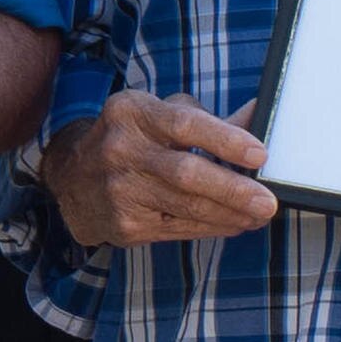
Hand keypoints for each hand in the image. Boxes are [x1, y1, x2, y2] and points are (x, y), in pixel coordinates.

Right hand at [47, 91, 276, 247]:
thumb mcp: (161, 114)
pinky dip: (213, 228)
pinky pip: (180, 229)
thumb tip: (262, 113)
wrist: (74, 178)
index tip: (260, 154)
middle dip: (233, 190)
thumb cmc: (132, 139)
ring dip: (230, 214)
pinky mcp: (125, 224)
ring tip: (259, 215)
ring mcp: (121, 190)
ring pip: (187, 207)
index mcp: (133, 112)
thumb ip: (211, 119)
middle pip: (187, 173)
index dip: (226, 140)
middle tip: (267, 201)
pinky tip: (235, 223)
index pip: (185, 124)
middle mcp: (122, 149)